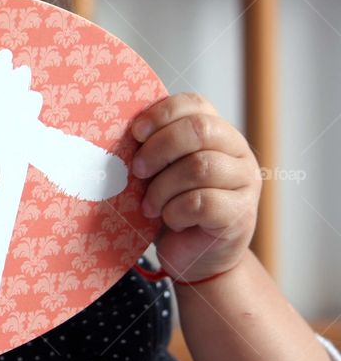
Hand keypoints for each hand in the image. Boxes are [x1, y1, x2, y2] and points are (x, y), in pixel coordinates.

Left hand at [130, 92, 261, 281]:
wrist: (194, 256)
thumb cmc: (171, 207)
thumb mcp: (159, 172)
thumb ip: (152, 148)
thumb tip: (115, 132)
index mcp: (216, 132)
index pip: (195, 104)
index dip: (162, 114)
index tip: (135, 133)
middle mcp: (237, 151)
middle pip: (199, 130)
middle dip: (158, 150)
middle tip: (137, 171)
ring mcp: (245, 182)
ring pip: (199, 167)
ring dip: (162, 188)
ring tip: (150, 206)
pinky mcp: (241, 213)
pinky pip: (202, 202)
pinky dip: (175, 211)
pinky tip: (170, 220)